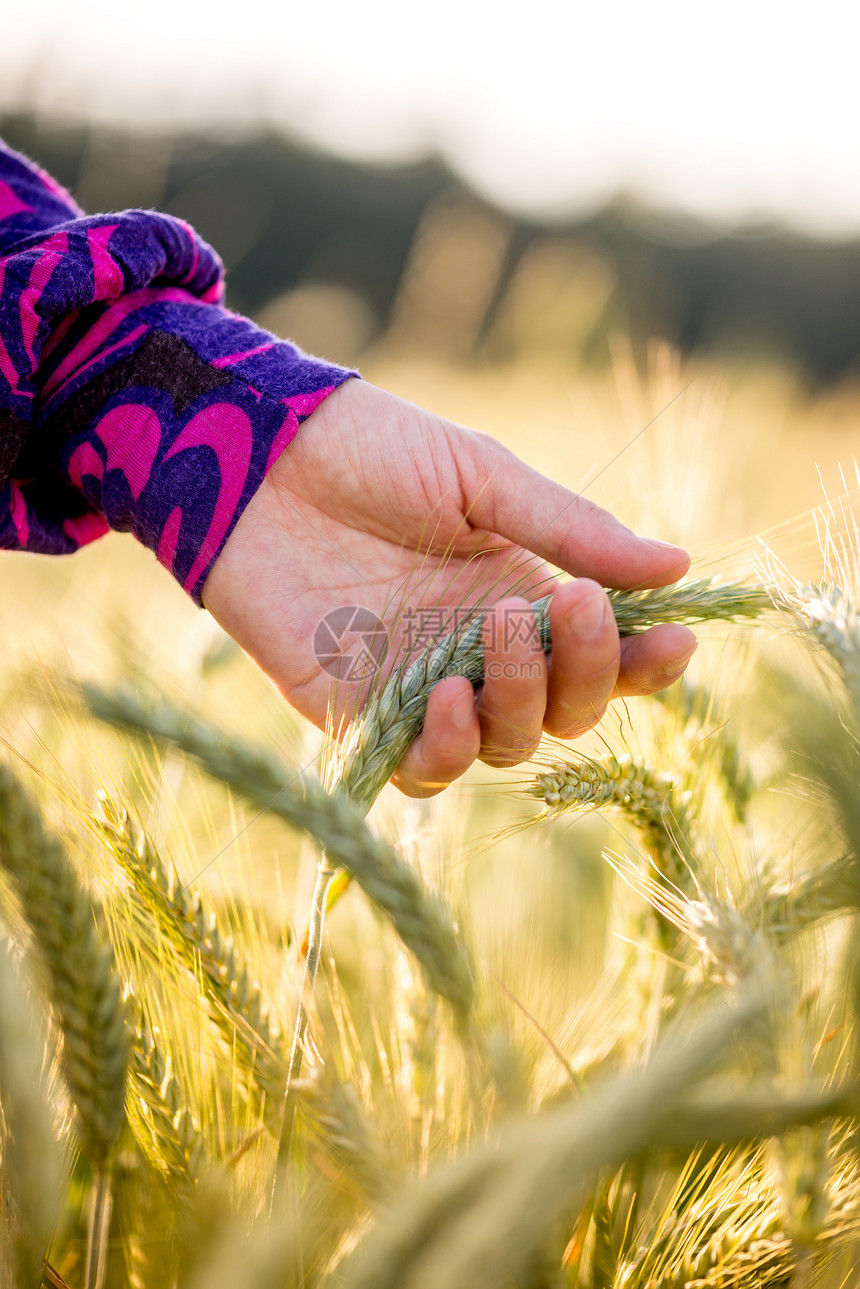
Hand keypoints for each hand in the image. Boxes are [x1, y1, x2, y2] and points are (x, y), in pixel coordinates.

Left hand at [201, 379, 696, 796]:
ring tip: (497, 631)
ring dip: (519, 704)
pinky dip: (446, 748)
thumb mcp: (482, 476)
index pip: (602, 655)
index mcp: (521, 592)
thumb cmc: (372, 449)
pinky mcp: (358, 711)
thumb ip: (570, 529)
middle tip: (569, 606)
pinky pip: (420, 767)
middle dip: (586, 672)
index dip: (644, 662)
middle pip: (565, 710)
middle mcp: (479, 651)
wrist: (259, 453)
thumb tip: (677, 567)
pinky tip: (443, 695)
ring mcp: (422, 686)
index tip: (675, 640)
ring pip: (502, 744)